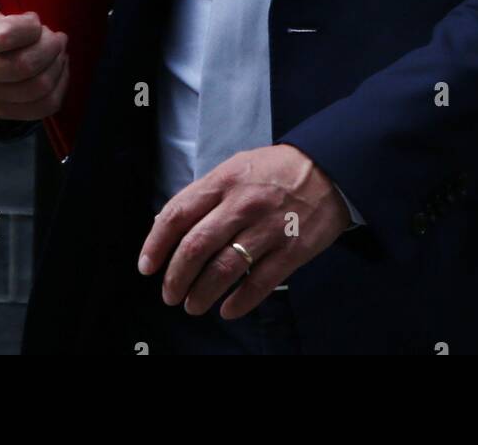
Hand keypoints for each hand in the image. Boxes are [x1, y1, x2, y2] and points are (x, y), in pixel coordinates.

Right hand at [0, 0, 68, 120]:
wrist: (7, 40)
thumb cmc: (9, 9)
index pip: (4, 37)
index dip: (32, 29)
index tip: (38, 19)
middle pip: (22, 67)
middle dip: (51, 49)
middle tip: (58, 36)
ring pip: (35, 89)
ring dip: (58, 67)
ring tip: (60, 51)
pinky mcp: (2, 108)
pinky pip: (41, 108)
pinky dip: (59, 88)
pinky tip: (58, 70)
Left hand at [137, 144, 352, 319]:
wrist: (330, 168)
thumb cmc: (276, 170)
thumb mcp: (237, 167)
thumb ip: (206, 194)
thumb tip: (168, 224)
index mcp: (225, 180)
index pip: (178, 214)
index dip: (156, 244)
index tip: (147, 266)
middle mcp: (243, 204)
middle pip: (196, 248)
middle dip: (176, 278)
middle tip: (170, 294)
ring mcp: (268, 228)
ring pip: (223, 270)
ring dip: (201, 295)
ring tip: (193, 305)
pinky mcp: (292, 250)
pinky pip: (259, 284)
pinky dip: (238, 302)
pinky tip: (227, 309)